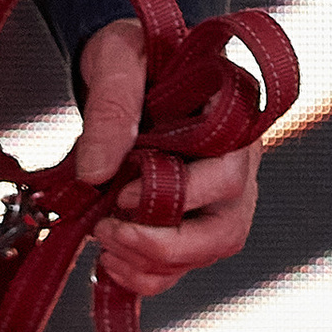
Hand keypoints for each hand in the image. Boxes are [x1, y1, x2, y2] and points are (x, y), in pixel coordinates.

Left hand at [74, 17, 262, 299]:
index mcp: (234, 122)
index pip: (228, 176)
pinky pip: (181, 267)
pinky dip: (145, 275)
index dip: (180, 196)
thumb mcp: (118, 59)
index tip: (123, 193)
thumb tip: (94, 174)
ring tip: (103, 243)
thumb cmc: (136, 55)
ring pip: (204, 256)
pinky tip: (110, 262)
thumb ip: (111, 108)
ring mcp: (220, 201)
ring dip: (150, 264)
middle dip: (164, 246)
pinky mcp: (195, 223)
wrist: (132, 66)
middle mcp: (238, 166)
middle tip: (108, 232)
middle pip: (225, 231)